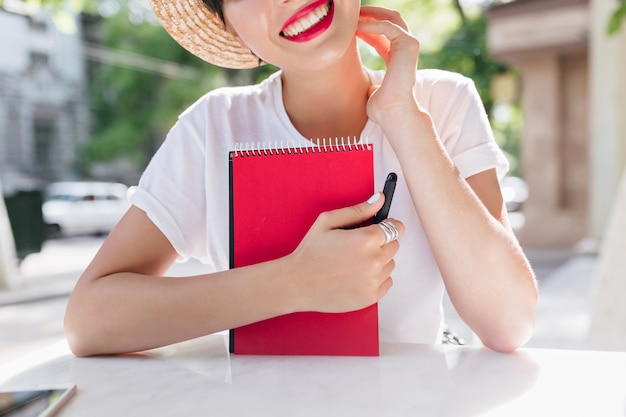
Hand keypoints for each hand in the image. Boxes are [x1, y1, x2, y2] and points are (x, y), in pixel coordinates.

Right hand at [286, 194, 403, 312]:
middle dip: (380, 244)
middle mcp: (374, 260)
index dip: (386, 226)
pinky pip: (386, 282)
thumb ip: (359, 210)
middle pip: (394, 245)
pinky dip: (375, 278)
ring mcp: (374, 280)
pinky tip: (356, 275)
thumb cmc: (311, 253)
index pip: (395, 228)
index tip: (379, 229)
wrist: (298, 283)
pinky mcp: (371, 296)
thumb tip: (379, 199)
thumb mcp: (329, 222)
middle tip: (357, 247)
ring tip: (354, 262)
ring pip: (390, 264)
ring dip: (378, 261)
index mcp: (366, 239)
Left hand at [356, 6, 420, 125]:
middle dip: (371, 15)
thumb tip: (360, 88)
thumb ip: (369, 84)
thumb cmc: (382, 108)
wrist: (392, 113)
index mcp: (397, 59)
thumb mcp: (371, 90)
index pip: (383, 35)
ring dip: (372, 15)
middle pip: (390, 21)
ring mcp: (409, 46)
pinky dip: (373, 24)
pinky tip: (358, 27)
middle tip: (352, 15)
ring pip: (391, 18)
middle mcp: (405, 50)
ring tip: (353, 17)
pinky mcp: (409, 45)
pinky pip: (389, 26)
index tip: (350, 26)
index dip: (367, 27)